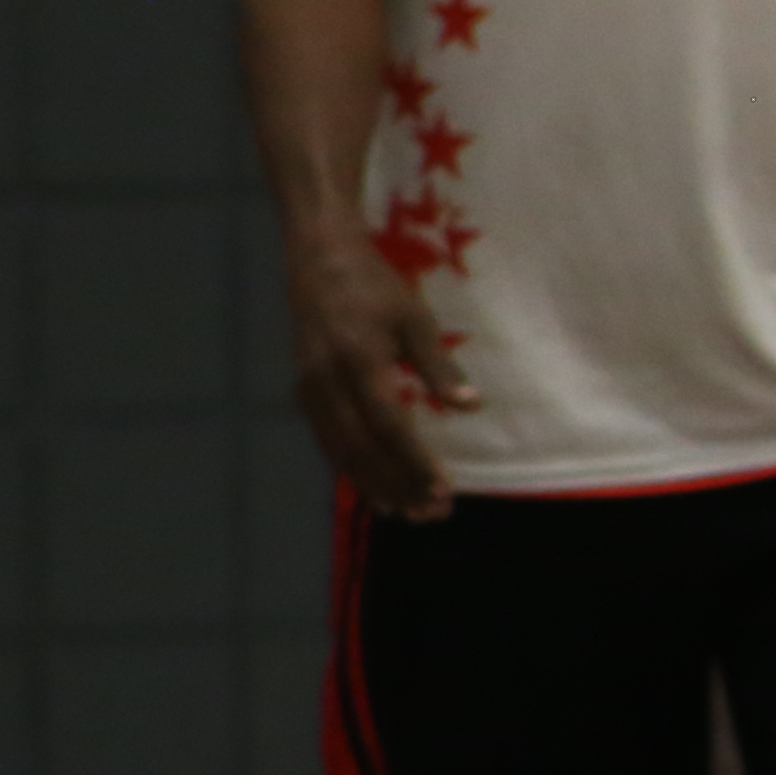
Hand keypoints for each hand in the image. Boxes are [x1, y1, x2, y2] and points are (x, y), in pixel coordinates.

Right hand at [285, 239, 467, 519]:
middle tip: (431, 513)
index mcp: (358, 360)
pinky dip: (352, 470)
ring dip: (374, 485)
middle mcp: (327, 382)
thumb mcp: (414, 317)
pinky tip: (375, 489)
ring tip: (407, 513)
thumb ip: (438, 366)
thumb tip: (471, 407)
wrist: (318, 261)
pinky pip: (328, 442)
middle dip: (397, 484)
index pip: (388, 424)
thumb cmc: (374, 286)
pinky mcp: (304, 394)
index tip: (443, 489)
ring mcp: (310, 391)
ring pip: (341, 452)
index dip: (414, 460)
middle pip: (362, 448)